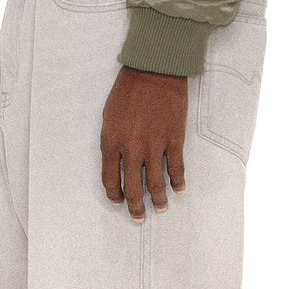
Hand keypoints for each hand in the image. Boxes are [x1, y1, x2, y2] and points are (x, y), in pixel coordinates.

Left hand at [101, 66, 187, 221]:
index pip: (110, 179)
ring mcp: (154, 145)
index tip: (118, 201)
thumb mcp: (109, 116)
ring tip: (161, 208)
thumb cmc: (128, 90)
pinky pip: (176, 168)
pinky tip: (178, 188)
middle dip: (135, 207)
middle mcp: (131, 148)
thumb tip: (118, 162)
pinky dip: (177, 181)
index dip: (114, 195)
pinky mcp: (173, 139)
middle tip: (138, 217)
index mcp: (111, 141)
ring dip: (158, 199)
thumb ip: (112, 141)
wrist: (154, 71)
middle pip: (132, 188)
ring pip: (155, 183)